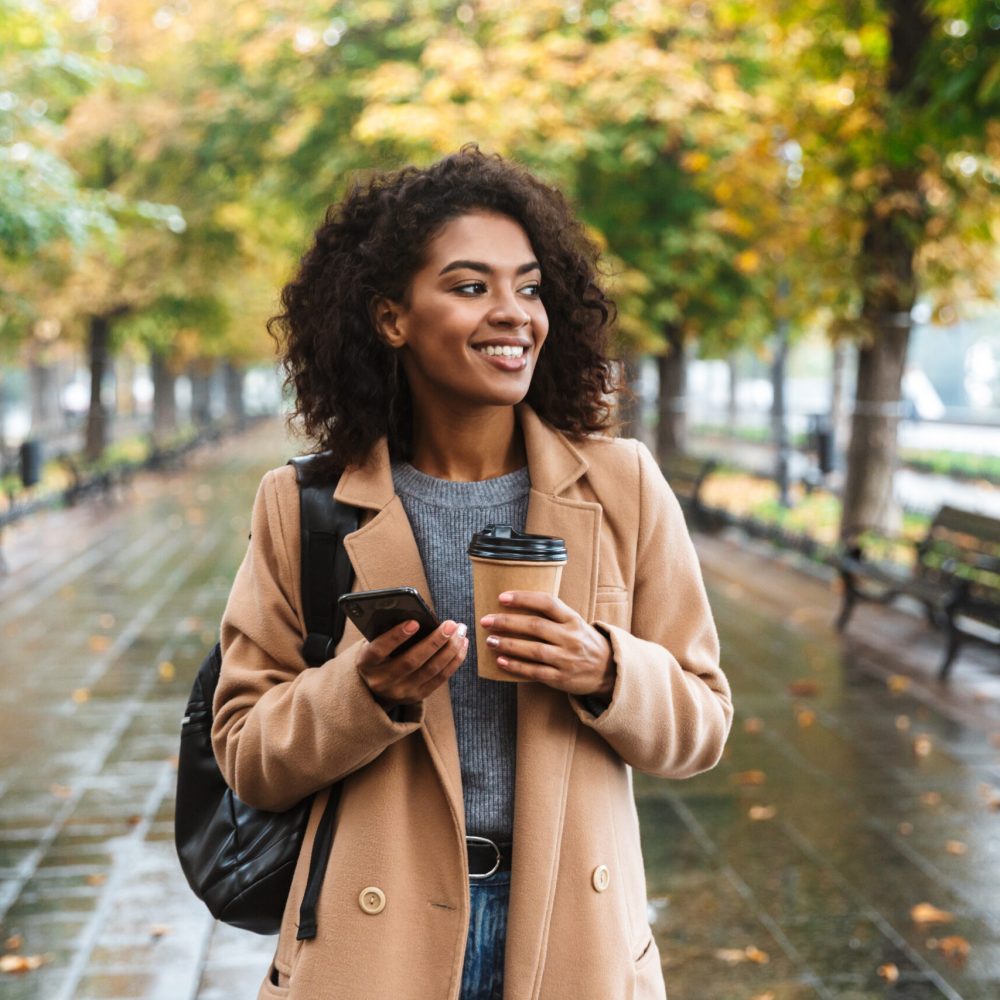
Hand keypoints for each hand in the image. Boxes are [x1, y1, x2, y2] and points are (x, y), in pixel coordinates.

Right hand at [356, 620, 467, 705]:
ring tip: (460, 632)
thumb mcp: (374, 641)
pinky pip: (440, 678)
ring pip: (430, 670)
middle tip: (451, 624)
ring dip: (450, 649)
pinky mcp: (417, 696)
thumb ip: (388, 629)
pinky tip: (462, 645)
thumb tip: (418, 614)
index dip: (396, 636)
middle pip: (411, 661)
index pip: (379, 650)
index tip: (415, 622)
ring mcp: (400, 692)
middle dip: (434, 641)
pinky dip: (454, 661)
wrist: (375, 683)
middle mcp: (382, 681)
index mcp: (366, 663)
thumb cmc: (379, 651)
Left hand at [480, 591, 615, 697]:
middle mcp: (571, 637)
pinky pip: (535, 672)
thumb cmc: (583, 642)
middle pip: (536, 626)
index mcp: (573, 619)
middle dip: (508, 622)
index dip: (524, 598)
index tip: (502, 597)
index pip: (547, 603)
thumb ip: (553, 615)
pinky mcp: (561, 678)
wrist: (608, 671)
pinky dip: (516, 666)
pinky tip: (501, 661)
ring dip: (508, 644)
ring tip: (490, 640)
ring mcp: (566, 658)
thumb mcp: (575, 623)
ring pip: (533, 650)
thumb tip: (517, 603)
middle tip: (486, 620)